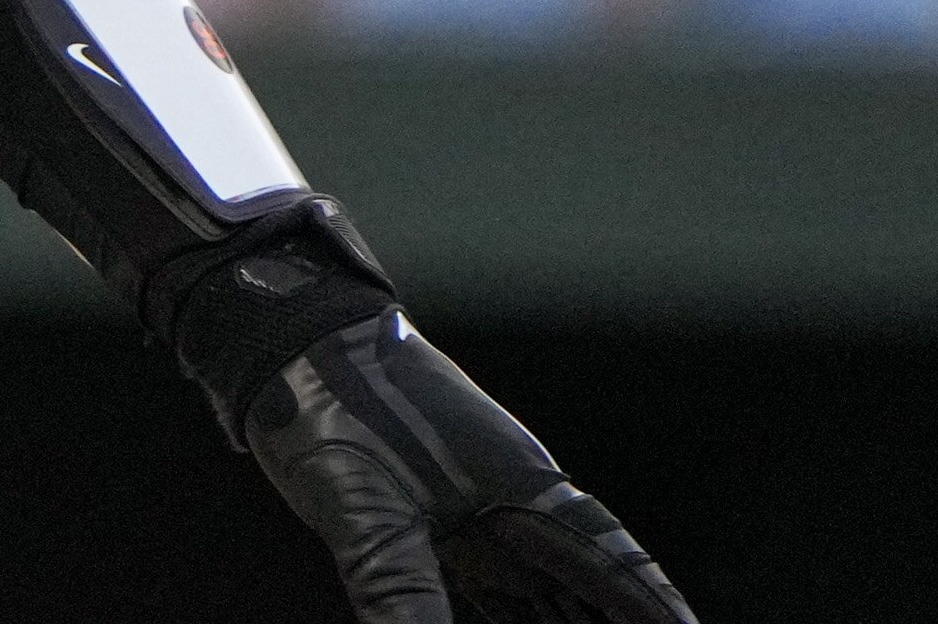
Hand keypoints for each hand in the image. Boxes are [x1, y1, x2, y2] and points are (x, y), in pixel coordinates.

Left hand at [245, 313, 696, 622]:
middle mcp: (513, 503)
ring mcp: (478, 515)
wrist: (281, 343)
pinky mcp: (437, 526)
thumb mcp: (363, 511)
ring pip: (547, 594)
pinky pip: (499, 593)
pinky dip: (520, 621)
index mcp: (522, 488)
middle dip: (617, 622)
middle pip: (589, 588)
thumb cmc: (331, 406)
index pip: (616, 564)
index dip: (655, 605)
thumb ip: (398, 592)